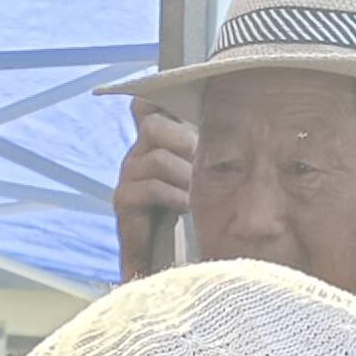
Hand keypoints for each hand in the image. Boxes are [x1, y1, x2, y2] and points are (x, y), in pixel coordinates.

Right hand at [112, 104, 197, 280]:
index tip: (184, 104)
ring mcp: (128, 175)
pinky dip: (174, 196)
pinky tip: (186, 207)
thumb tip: (233, 111)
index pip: (145, 102)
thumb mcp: (205, 172)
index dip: (157, 95)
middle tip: (202, 163)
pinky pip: (151, 186)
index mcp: (155, 138)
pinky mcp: (123, 201)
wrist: (168, 260)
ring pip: (155, 156)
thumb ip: (208, 143)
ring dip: (183, 174)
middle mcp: (137, 152)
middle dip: (184, 142)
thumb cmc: (194, 212)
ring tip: (196, 193)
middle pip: (153, 124)